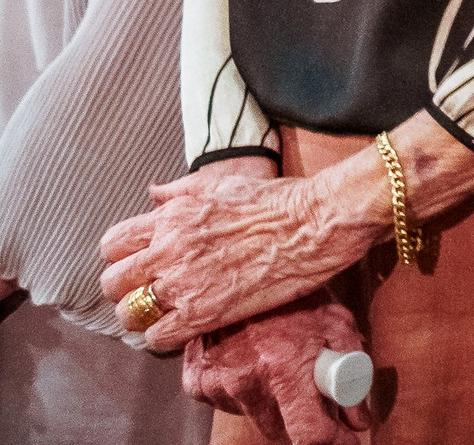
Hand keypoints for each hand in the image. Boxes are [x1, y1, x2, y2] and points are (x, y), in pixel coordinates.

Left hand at [101, 166, 369, 350]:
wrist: (315, 223)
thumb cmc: (276, 200)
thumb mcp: (222, 184)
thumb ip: (179, 191)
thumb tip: (152, 193)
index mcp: (171, 217)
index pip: (112, 245)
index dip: (122, 258)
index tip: (139, 265)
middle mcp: (168, 250)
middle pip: (113, 283)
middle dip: (126, 290)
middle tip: (149, 293)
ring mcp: (184, 283)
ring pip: (130, 314)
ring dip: (143, 317)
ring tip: (165, 314)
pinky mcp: (204, 312)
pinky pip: (157, 337)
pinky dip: (165, 337)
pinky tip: (184, 328)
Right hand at [183, 293, 375, 444]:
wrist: (240, 268)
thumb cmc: (295, 293)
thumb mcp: (337, 324)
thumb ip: (353, 374)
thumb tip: (359, 420)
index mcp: (284, 368)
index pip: (308, 435)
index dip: (333, 441)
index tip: (347, 440)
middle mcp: (246, 382)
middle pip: (281, 431)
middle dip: (305, 421)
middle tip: (319, 398)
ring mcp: (216, 384)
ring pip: (255, 417)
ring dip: (275, 405)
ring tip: (283, 366)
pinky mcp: (196, 382)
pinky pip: (229, 403)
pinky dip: (246, 391)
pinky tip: (255, 361)